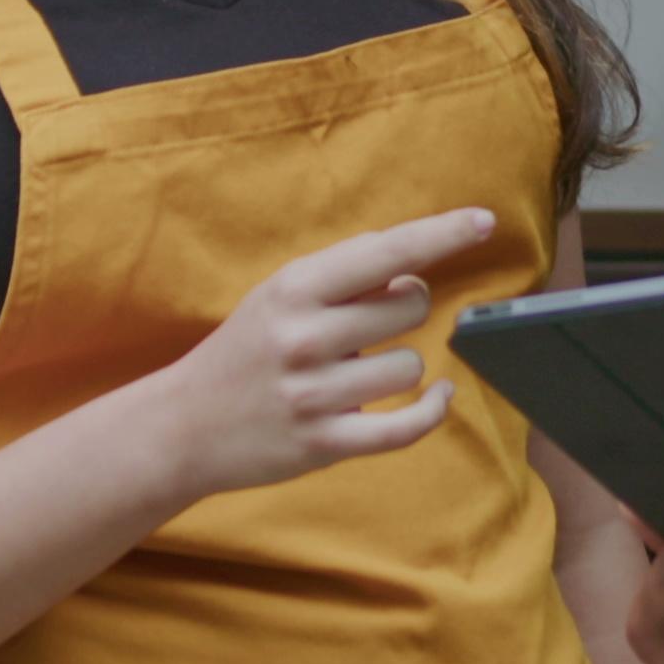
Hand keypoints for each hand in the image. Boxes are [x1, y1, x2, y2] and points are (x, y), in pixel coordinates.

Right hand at [141, 208, 482, 498]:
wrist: (181, 426)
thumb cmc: (243, 352)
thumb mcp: (278, 296)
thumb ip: (341, 277)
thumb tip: (413, 262)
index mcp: (294, 288)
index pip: (385, 251)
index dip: (440, 234)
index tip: (483, 221)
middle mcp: (304, 337)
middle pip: (410, 306)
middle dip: (407, 309)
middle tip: (373, 322)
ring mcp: (313, 394)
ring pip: (410, 366)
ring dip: (400, 366)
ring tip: (360, 369)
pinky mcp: (323, 442)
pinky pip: (406, 426)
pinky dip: (432, 410)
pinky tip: (439, 397)